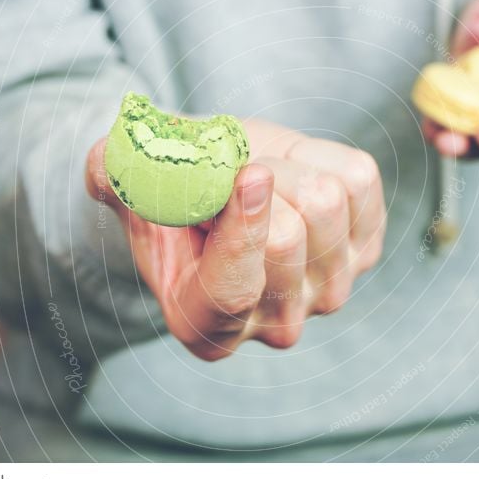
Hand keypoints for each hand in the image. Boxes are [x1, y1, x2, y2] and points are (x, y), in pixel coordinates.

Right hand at [86, 120, 384, 360]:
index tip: (247, 174)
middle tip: (234, 172)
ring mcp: (329, 291)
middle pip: (287, 237)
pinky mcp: (366, 248)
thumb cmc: (177, 199)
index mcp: (204, 322)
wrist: (224, 194)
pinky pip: (359, 180)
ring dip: (290, 164)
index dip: (242, 233)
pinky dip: (324, 156)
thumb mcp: (133, 186)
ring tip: (264, 178)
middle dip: (258, 177)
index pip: (232, 292)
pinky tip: (298, 175)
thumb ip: (113, 176)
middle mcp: (273, 323)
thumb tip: (112, 163)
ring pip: (326, 202)